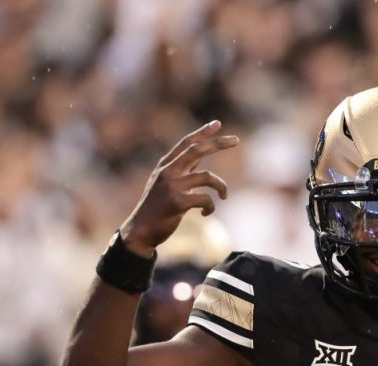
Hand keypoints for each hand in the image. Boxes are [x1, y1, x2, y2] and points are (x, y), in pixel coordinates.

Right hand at [119, 120, 238, 256]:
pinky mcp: (177, 202)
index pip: (186, 143)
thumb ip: (183, 171)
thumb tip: (200, 159)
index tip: (218, 123)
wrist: (141, 230)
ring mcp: (172, 186)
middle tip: (237, 140)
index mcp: (166, 166)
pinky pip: (205, 199)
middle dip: (218, 143)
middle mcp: (168, 172)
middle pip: (197, 150)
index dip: (202, 132)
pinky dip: (211, 207)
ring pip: (208, 177)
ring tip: (223, 196)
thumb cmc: (158, 207)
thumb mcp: (167, 184)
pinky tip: (206, 213)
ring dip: (221, 187)